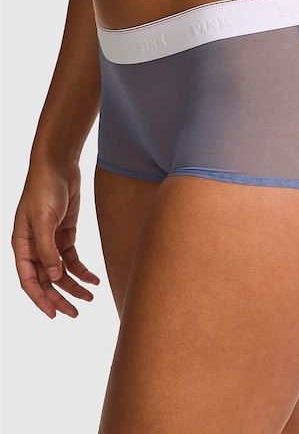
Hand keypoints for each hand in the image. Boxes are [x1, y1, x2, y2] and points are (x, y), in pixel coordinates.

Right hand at [11, 162, 99, 318]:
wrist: (59, 167)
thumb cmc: (44, 190)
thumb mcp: (44, 221)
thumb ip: (47, 250)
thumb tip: (53, 278)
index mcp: (21, 245)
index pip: (28, 280)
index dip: (40, 299)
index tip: (53, 314)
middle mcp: (34, 247)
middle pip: (46, 280)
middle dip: (60, 297)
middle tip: (75, 313)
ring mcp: (50, 242)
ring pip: (61, 272)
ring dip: (74, 286)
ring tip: (89, 299)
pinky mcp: (65, 235)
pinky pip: (73, 259)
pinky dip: (83, 270)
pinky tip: (93, 279)